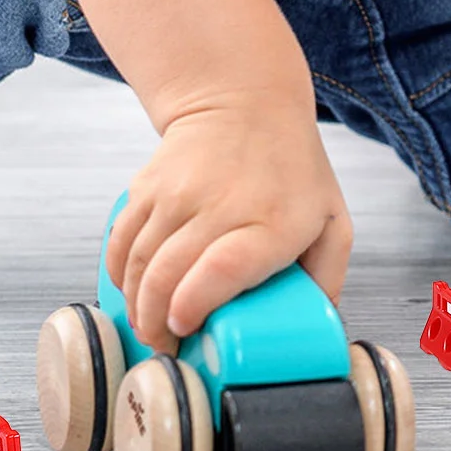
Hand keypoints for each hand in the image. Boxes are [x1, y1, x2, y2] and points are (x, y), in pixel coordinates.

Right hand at [104, 94, 351, 350]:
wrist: (246, 102)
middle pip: (169, 275)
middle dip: (157, 325)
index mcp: (272, 222)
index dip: (193, 306)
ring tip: (151, 328)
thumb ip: (326, 278)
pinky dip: (119, 275)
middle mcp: (220, 204)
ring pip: (138, 263)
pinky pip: (121, 241)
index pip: (222, 268)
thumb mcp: (331, 221)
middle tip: (167, 348)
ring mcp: (177, 192)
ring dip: (136, 306)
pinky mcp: (147, 186)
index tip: (187, 330)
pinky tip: (133, 294)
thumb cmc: (293, 171)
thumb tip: (310, 332)